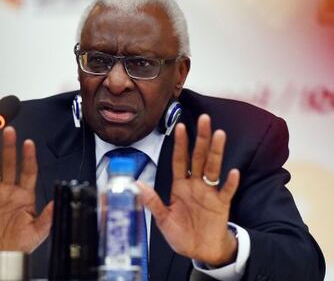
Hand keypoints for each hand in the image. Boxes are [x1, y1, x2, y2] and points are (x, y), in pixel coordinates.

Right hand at [0, 127, 53, 268]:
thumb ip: (48, 217)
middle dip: (10, 149)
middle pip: (10, 165)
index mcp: (26, 194)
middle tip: (9, 132)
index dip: (29, 157)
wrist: (3, 254)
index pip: (28, 171)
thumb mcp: (38, 231)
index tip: (29, 143)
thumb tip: (56, 202)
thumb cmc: (22, 241)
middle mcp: (10, 190)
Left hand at [138, 114, 239, 265]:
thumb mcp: (163, 219)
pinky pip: (226, 192)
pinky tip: (233, 172)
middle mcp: (196, 185)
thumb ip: (152, 201)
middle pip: (199, 158)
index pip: (180, 160)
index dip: (180, 144)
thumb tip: (136, 184)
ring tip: (219, 134)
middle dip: (201, 139)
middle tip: (204, 119)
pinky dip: (230, 183)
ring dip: (216, 152)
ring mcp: (210, 193)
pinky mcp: (222, 205)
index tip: (180, 127)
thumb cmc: (182, 234)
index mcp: (180, 186)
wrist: (201, 251)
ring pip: (213, 168)